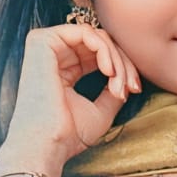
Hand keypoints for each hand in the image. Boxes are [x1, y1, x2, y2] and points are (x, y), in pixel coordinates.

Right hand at [0, 23, 141, 176]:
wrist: (48, 144)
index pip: (98, 55)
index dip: (122, 68)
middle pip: (100, 43)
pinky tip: (109, 71)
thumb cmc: (69, 135)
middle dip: (123, 63)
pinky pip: (85, 32)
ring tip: (119, 85)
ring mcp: (45, 48)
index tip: (135, 90)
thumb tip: (128, 79)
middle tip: (131, 87)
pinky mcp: (41, 41)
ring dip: (116, 59)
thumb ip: (113, 90)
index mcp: (63, 71)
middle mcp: (53, 57)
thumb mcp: (101, 110)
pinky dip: (104, 49)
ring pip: (96, 36)